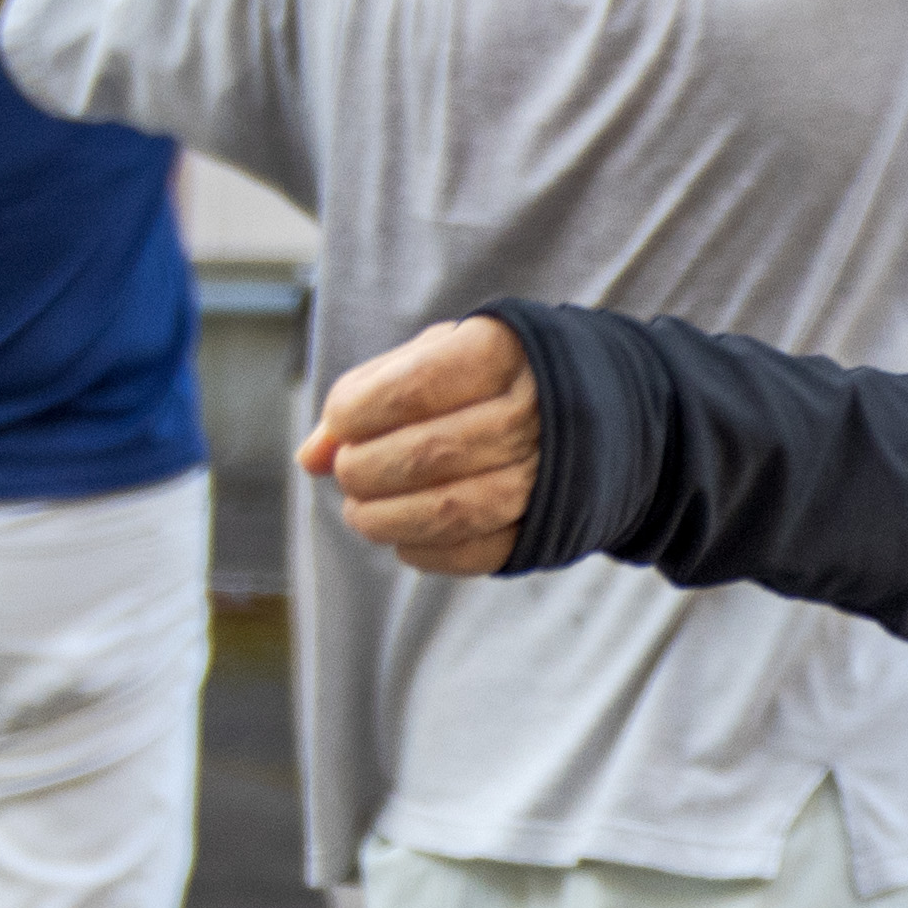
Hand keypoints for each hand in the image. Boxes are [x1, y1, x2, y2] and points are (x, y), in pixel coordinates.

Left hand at [303, 319, 539, 577]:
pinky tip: (404, 537)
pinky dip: (423, 552)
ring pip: (449, 511)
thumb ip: (368, 393)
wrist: (596, 407)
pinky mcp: (545, 526)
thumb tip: (312, 457)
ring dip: (384, 519)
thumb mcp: (434, 357)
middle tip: (349, 471)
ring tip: (362, 511)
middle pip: (427, 455)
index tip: (342, 421)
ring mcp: (545, 475)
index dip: (356, 413)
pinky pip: (475, 552)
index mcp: (502, 355)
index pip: (410, 390)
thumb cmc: (488, 377)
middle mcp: (533, 416)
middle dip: (364, 470)